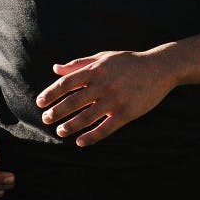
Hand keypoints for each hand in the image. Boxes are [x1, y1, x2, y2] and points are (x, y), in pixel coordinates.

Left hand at [36, 50, 175, 146]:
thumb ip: (79, 64)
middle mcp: (103, 84)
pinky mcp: (127, 113)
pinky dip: (91, 137)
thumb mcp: (104, 58)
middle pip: (73, 101)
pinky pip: (105, 128)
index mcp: (96, 69)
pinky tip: (80, 142)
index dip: (51, 93)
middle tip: (46, 119)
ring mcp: (115, 99)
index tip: (40, 103)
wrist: (160, 68)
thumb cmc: (129, 62)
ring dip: (70, 126)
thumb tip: (56, 69)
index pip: (67, 83)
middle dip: (56, 112)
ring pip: (86, 117)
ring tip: (61, 131)